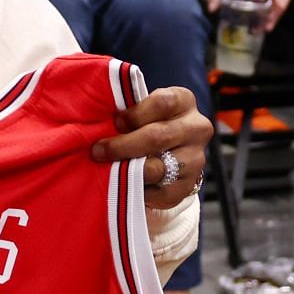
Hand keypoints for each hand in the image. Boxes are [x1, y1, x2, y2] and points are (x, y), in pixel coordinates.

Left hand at [92, 86, 210, 211]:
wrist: (167, 150)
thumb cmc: (145, 122)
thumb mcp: (139, 107)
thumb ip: (125, 108)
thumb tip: (96, 118)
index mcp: (183, 100)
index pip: (162, 103)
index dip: (134, 114)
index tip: (115, 122)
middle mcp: (196, 127)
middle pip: (158, 137)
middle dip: (122, 146)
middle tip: (98, 151)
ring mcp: (196, 157)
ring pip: (160, 167)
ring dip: (130, 170)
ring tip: (110, 170)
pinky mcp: (190, 183)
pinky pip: (163, 193)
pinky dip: (142, 192)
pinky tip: (127, 186)